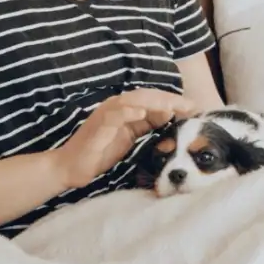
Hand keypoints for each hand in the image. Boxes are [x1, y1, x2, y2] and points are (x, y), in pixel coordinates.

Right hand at [52, 89, 197, 188]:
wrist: (71, 166)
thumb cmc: (100, 152)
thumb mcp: (130, 138)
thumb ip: (147, 125)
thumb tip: (169, 115)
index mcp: (125, 109)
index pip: (153, 99)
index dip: (173, 101)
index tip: (193, 107)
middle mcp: (116, 107)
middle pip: (147, 96)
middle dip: (169, 99)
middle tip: (189, 104)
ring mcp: (106, 114)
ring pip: (133, 101)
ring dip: (154, 102)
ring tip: (172, 106)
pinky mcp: (97, 126)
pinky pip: (113, 115)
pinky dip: (127, 112)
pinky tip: (142, 113)